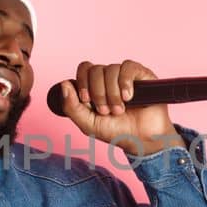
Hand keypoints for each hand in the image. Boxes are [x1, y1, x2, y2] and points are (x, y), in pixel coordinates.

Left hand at [57, 60, 182, 156]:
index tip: (86, 101)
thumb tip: (64, 84)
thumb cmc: (116, 132)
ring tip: (119, 110)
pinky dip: (125, 83)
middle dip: (98, 93)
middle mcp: (109, 78)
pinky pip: (127, 67)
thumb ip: (71, 107)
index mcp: (95, 86)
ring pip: (111, 69)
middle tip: (106, 111)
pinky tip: (128, 97)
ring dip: (112, 94)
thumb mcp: (88, 124)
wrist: (142, 140)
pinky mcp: (141, 75)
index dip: (82, 82)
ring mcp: (125, 75)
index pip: (84, 69)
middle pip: (95, 69)